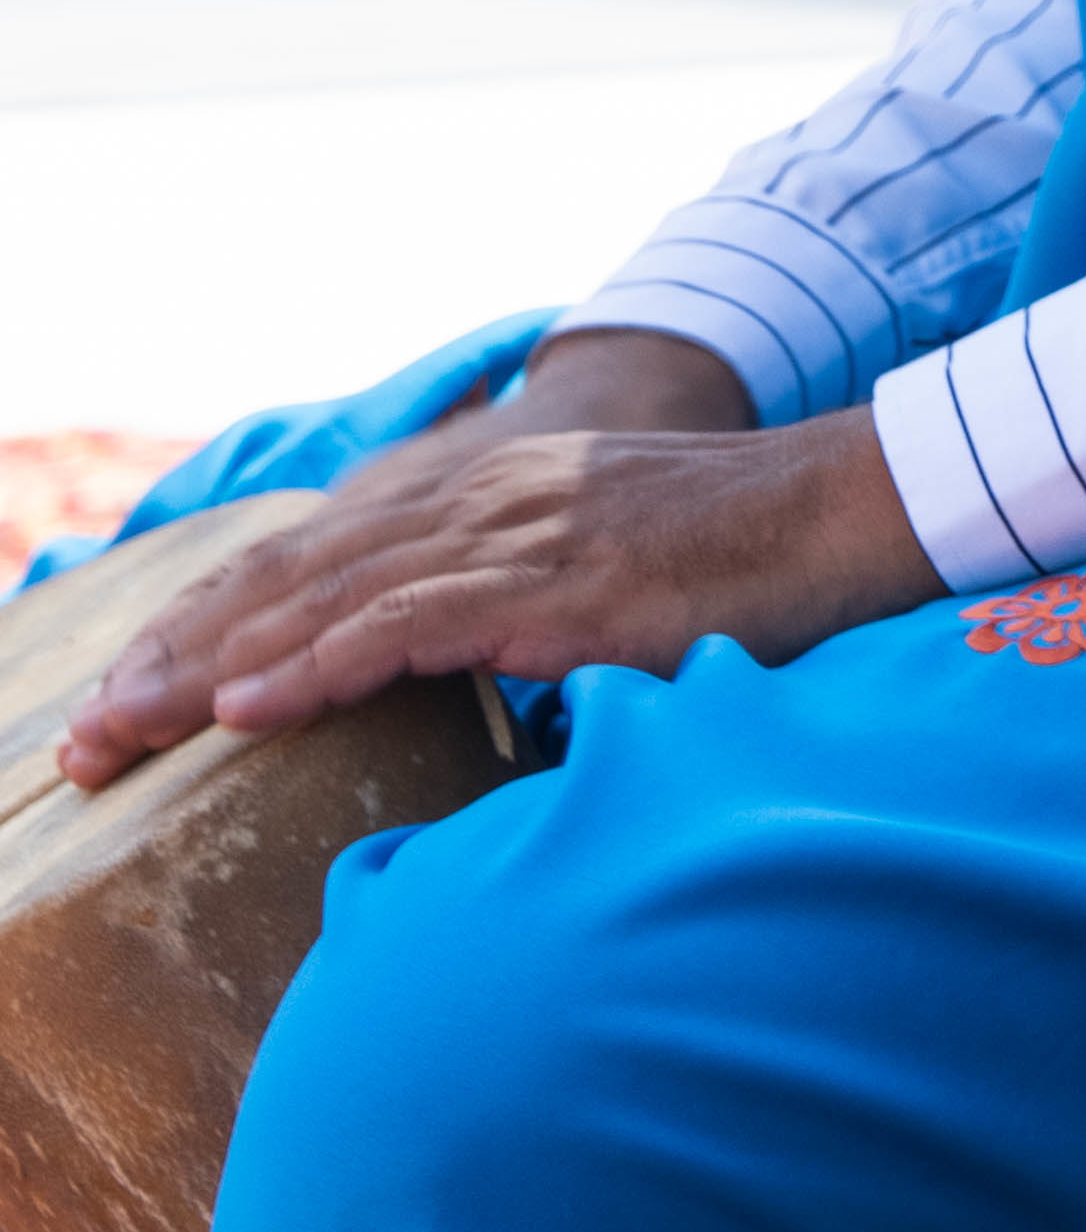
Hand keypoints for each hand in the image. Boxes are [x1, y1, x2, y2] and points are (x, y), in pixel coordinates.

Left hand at [57, 358, 926, 782]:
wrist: (855, 510)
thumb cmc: (754, 560)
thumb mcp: (616, 568)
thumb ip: (534, 609)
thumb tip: (484, 682)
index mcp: (491, 496)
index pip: (317, 559)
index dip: (213, 620)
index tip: (135, 691)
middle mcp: (484, 503)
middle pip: (291, 579)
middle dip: (172, 657)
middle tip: (85, 734)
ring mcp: (518, 539)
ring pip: (324, 604)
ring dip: (208, 673)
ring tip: (124, 731)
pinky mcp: (555, 586)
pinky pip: (408, 627)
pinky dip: (316, 666)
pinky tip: (248, 705)